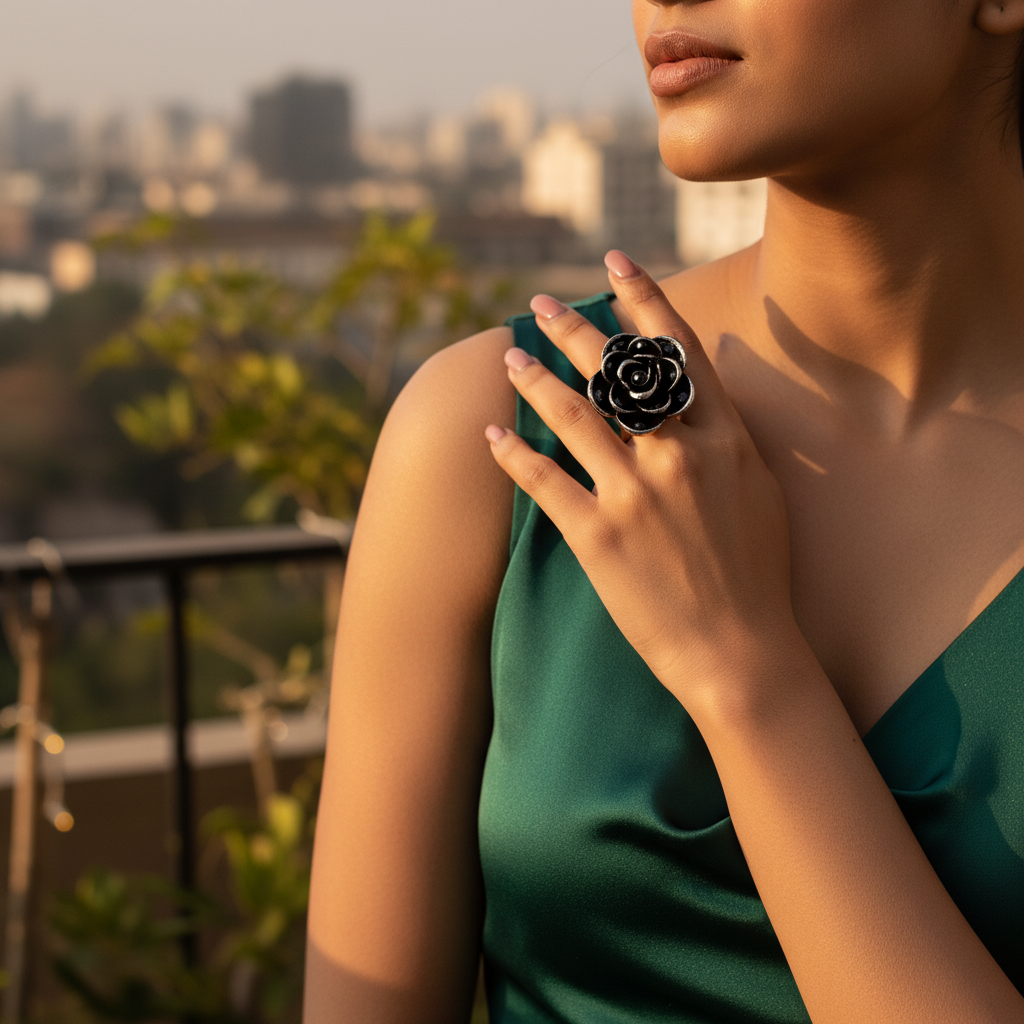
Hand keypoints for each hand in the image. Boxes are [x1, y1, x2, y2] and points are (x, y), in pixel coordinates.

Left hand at [486, 252, 798, 708]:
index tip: (616, 261)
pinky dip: (513, 455)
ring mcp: (635, 494)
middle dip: (574, 328)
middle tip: (540, 304)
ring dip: (534, 379)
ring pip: (573, 415)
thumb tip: (706, 391)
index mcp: (723, 438)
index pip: (677, 350)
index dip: (643, 297)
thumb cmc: (759, 573)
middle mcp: (678, 455)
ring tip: (509, 358)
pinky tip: (492, 435)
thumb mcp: (760, 489)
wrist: (743, 651)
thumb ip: (728, 436)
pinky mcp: (598, 536)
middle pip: (616, 372)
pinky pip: (544, 482)